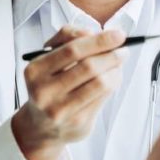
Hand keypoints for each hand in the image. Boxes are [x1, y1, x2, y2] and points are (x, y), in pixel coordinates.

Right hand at [11, 27, 125, 159]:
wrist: (41, 126)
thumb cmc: (49, 85)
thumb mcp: (48, 59)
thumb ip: (68, 38)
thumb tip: (96, 34)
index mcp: (34, 70)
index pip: (72, 50)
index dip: (99, 41)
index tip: (118, 35)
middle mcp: (44, 91)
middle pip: (88, 67)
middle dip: (111, 55)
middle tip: (124, 50)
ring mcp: (61, 110)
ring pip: (100, 83)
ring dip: (116, 70)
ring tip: (119, 64)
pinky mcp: (78, 122)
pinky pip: (103, 97)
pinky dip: (113, 84)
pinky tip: (113, 78)